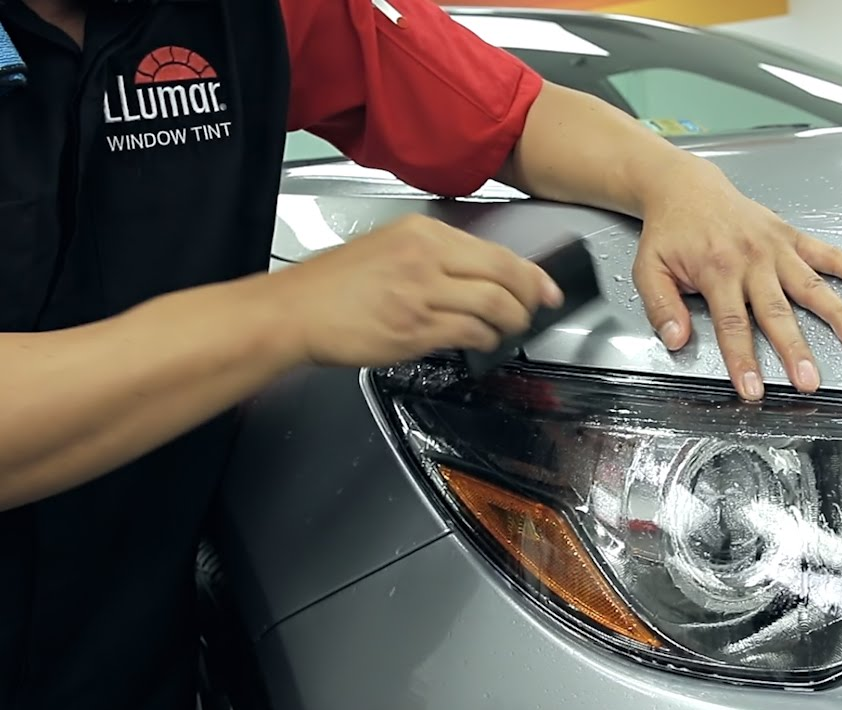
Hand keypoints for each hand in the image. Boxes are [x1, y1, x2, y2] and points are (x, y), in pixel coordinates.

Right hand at [271, 214, 562, 366]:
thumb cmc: (334, 287)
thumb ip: (436, 259)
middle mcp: (426, 257)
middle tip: (534, 312)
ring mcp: (421, 292)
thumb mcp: (389, 249)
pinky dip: (485, 340)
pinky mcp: (415, 326)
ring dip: (510, 323)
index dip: (531, 274)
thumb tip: (481, 277)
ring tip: (508, 330)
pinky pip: (469, 332)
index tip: (546, 288)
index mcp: (422, 233)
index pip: (496, 251)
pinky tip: (482, 342)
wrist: (293, 311)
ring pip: (494, 305)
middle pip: (505, 276)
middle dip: (530, 299)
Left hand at [632, 160, 841, 400]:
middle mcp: (751, 260)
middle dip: (794, 349)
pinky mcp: (791, 237)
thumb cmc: (670, 233)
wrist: (686, 188)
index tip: (753, 390)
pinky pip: (827, 253)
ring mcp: (776, 249)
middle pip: (777, 312)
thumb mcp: (648, 268)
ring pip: (811, 286)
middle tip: (809, 381)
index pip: (732, 325)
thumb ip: (661, 306)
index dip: (744, 361)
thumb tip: (676, 340)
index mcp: (716, 271)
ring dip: (837, 315)